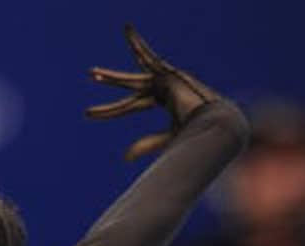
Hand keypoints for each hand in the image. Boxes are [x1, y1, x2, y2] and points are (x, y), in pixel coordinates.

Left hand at [86, 24, 221, 160]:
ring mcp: (165, 78)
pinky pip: (149, 55)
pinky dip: (137, 42)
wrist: (217, 121)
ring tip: (93, 71)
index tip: (87, 113)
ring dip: (115, 73)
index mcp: (161, 100)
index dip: (108, 110)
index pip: (127, 106)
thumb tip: (124, 158)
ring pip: (134, 74)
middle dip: (110, 80)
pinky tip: (127, 29)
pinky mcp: (168, 73)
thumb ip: (147, 144)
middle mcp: (161, 86)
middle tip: (91, 75)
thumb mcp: (167, 138)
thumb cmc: (198, 130)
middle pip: (129, 85)